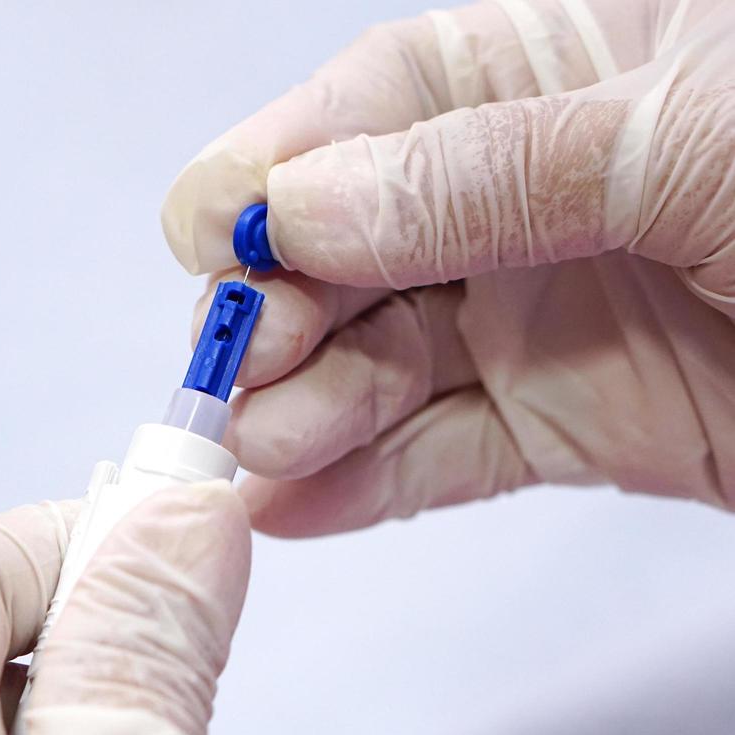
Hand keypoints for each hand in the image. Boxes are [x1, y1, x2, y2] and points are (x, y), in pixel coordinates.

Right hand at [162, 0, 734, 536]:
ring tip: (272, 451)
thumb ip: (488, 169)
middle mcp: (532, 185)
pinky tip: (296, 502)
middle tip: (243, 374)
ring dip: (309, 407)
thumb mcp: (695, 135)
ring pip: (380, 360)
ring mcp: (547, 309)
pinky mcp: (579, 423)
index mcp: (559, 58)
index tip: (221, 248)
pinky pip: (444, 453)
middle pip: (347, 246)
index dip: (276, 177)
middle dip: (280, 310)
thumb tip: (303, 206)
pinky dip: (366, 482)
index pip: (367, 107)